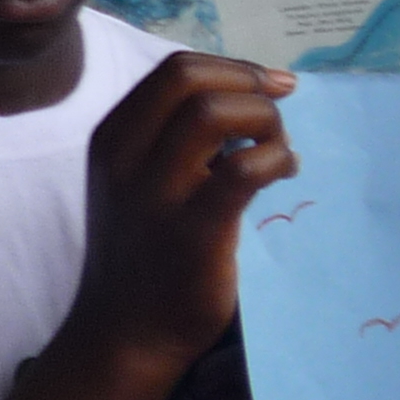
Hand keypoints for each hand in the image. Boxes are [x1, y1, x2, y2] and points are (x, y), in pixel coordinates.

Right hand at [65, 56, 297, 383]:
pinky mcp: (194, 230)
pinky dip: (276, 159)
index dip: (231, 67)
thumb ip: (177, 140)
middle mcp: (125, 157)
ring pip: (214, 114)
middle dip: (249, 82)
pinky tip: (286, 174)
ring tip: (279, 150)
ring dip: (264, 120)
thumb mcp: (142, 181)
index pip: (173, 70)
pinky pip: (244, 169)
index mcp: (113, 138)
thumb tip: (247, 98)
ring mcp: (156, 193)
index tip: (268, 84)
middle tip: (281, 107)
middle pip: (190, 78)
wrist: (126, 333)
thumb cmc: (146, 253)